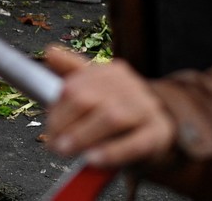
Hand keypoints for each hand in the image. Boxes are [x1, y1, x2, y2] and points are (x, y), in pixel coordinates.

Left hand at [44, 47, 176, 168]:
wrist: (163, 129)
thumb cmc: (122, 109)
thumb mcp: (97, 89)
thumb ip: (71, 72)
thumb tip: (50, 52)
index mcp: (110, 72)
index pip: (74, 86)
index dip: (57, 109)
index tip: (48, 127)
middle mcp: (129, 86)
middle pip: (88, 99)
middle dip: (64, 123)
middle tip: (53, 143)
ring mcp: (146, 108)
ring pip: (110, 118)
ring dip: (82, 135)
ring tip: (65, 149)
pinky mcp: (159, 133)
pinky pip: (135, 143)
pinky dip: (112, 151)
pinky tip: (93, 159)